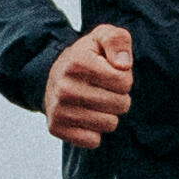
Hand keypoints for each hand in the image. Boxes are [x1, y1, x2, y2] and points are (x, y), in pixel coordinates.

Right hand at [42, 24, 133, 150]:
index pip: (124, 82)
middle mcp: (64, 87)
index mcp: (77, 62)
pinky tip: (86, 116)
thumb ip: (118, 41)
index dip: (124, 78)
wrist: (53, 75)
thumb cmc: (88, 56)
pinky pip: (93, 141)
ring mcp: (58, 109)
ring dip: (109, 114)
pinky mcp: (56, 128)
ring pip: (109, 124)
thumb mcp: (103, 37)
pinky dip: (95, 131)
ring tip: (97, 102)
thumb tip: (123, 65)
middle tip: (105, 89)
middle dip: (120, 97)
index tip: (111, 73)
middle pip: (120, 105)